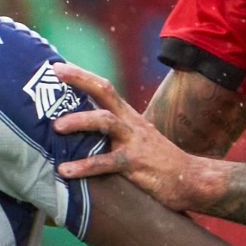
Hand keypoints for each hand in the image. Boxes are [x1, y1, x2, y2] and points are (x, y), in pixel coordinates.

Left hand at [53, 65, 218, 211]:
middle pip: (104, 92)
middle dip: (79, 80)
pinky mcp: (136, 164)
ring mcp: (134, 142)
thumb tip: (80, 134)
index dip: (81, 75)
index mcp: (128, 116)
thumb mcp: (136, 141)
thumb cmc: (159, 162)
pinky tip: (65, 171)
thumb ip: (112, 135)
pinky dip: (83, 166)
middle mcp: (130, 123)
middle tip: (53, 76)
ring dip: (79, 121)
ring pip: (105, 122)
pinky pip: (106, 163)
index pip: (103, 88)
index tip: (56, 66)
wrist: (192, 179)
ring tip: (56, 127)